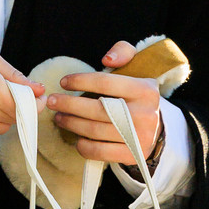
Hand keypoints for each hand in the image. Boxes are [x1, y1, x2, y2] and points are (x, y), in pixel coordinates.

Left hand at [49, 40, 161, 163]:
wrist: (156, 130)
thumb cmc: (136, 95)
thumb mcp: (137, 68)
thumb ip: (123, 52)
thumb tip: (107, 60)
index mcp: (145, 90)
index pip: (105, 83)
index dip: (80, 81)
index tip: (63, 82)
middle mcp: (144, 114)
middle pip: (97, 109)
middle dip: (69, 105)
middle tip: (52, 102)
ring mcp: (138, 137)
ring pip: (94, 130)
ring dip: (71, 124)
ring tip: (59, 117)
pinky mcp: (132, 155)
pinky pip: (98, 151)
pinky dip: (83, 145)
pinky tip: (76, 138)